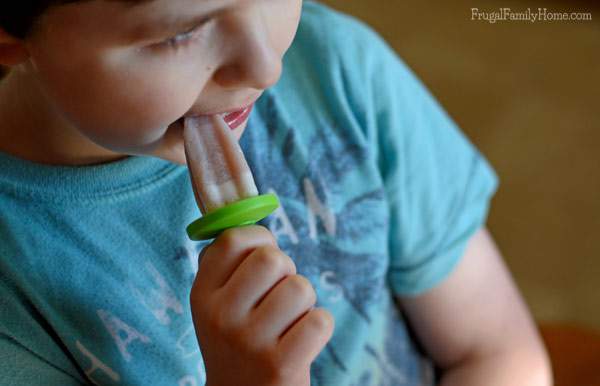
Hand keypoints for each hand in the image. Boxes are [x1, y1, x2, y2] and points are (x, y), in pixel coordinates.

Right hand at [190, 225, 334, 385]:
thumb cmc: (239, 341)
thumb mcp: (219, 305)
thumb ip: (230, 265)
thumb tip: (250, 215)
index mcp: (202, 294)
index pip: (234, 239)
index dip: (260, 239)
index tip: (264, 257)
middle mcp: (220, 316)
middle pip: (273, 259)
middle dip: (287, 272)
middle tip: (278, 297)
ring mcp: (249, 342)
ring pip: (301, 288)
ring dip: (304, 303)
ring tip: (288, 322)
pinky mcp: (280, 365)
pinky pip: (321, 320)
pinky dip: (319, 326)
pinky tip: (301, 341)